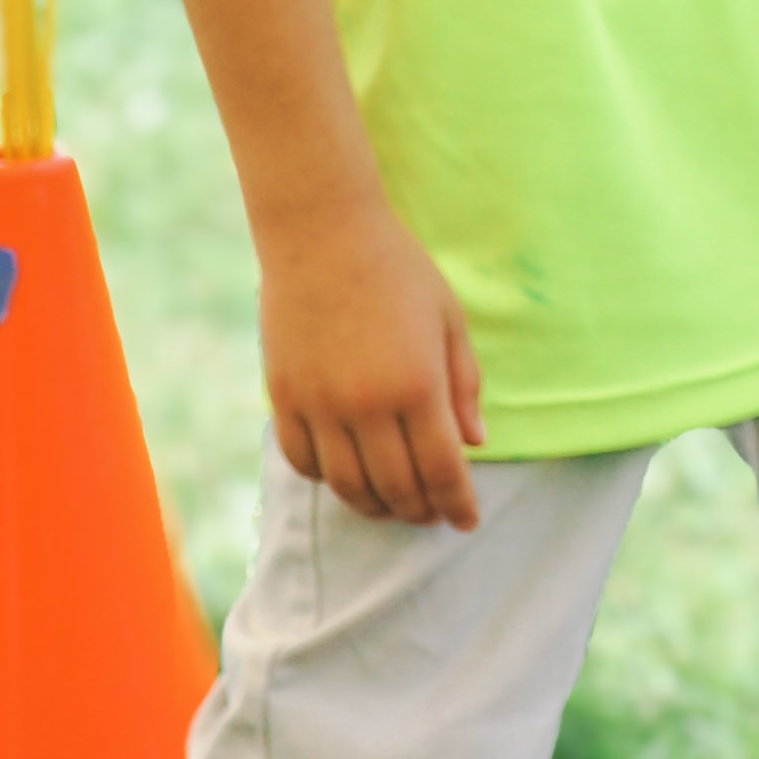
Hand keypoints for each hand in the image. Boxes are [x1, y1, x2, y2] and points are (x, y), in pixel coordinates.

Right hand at [256, 196, 484, 528]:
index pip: (442, 470)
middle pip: (395, 488)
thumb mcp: (449, 321)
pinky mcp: (283, 399)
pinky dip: (329, 480)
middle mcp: (367, 405)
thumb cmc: (399, 272)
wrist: (323, 236)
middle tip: (433, 516)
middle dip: (420, 511)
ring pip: (347, 486)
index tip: (467, 522)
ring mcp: (319, 406)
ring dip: (375, 506)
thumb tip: (475, 443)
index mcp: (417, 385)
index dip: (457, 504)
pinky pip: (303, 462)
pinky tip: (348, 475)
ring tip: (395, 506)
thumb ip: (464, 386)